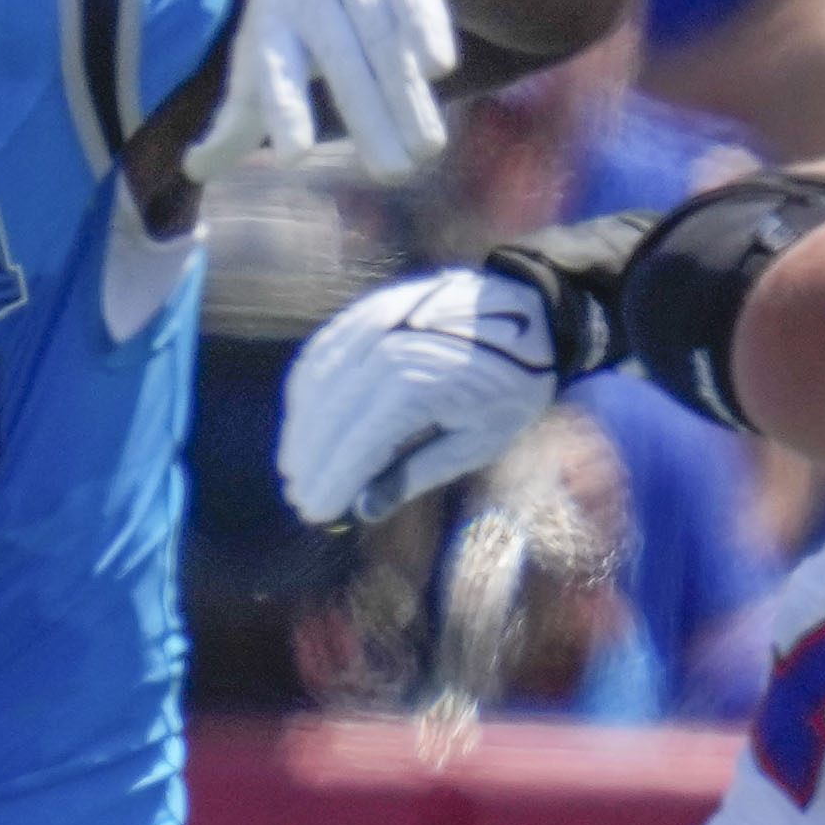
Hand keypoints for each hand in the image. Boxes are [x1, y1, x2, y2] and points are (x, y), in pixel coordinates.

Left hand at [206, 0, 469, 174]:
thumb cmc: (300, 14)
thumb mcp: (265, 52)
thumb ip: (238, 114)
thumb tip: (192, 169)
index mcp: (271, 23)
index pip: (275, 70)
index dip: (284, 110)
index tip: (294, 157)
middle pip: (341, 61)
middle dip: (370, 117)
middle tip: (393, 174)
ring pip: (382, 37)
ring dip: (407, 92)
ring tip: (428, 149)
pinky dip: (426, 26)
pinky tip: (440, 66)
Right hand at [278, 255, 571, 524]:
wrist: (528, 311)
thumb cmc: (509, 386)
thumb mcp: (476, 442)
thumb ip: (416, 473)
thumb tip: (363, 509)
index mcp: (417, 388)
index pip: (357, 447)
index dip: (331, 483)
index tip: (314, 513)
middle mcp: (386, 351)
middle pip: (329, 419)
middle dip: (310, 463)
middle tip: (300, 498)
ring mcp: (373, 326)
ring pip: (316, 386)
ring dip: (301, 431)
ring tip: (296, 467)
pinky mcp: (367, 313)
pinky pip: (322, 355)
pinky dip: (307, 392)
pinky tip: (305, 420)